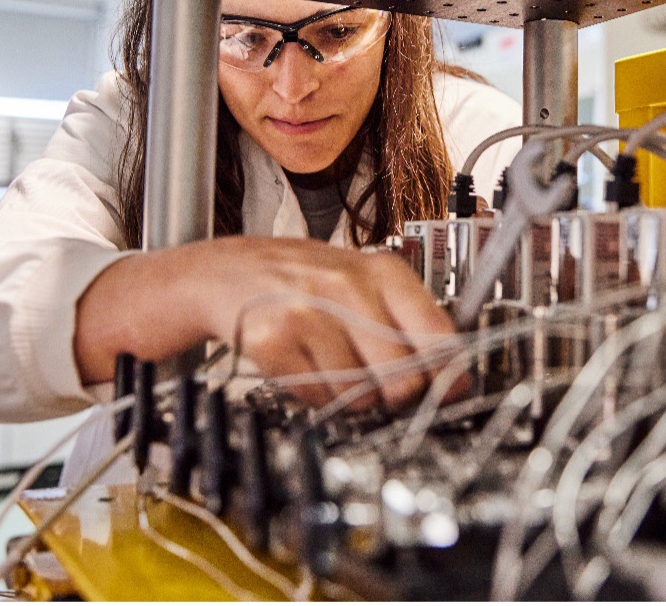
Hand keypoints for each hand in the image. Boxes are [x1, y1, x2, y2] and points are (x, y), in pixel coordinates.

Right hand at [76, 237, 459, 411]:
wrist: (213, 272)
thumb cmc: (294, 282)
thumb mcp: (357, 285)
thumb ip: (405, 323)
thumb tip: (453, 378)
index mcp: (381, 269)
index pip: (440, 334)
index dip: (449, 377)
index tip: (448, 396)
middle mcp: (348, 283)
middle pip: (404, 374)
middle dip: (393, 395)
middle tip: (374, 386)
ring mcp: (307, 308)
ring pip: (359, 391)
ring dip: (347, 396)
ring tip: (327, 366)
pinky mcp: (269, 337)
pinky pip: (314, 396)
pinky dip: (311, 397)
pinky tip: (300, 369)